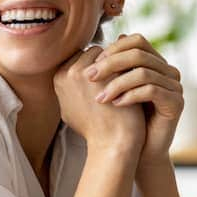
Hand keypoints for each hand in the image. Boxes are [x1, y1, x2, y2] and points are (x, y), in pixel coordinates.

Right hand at [53, 45, 145, 160]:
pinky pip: (123, 59)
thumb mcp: (70, 108)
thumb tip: (72, 72)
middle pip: (93, 52)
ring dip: (118, 63)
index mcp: (59, 78)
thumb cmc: (93, 129)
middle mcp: (70, 72)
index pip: (79, 57)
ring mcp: (89, 71)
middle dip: (107, 62)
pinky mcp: (110, 73)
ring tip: (128, 79)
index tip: (107, 80)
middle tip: (119, 77)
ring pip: (109, 53)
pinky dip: (130, 67)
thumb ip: (69, 87)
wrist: (111, 143)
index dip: (95, 67)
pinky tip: (137, 80)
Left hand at [87, 33, 183, 165]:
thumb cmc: (120, 118)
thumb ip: (106, 69)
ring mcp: (174, 86)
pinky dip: (130, 96)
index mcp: (153, 63)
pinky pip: (152, 91)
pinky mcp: (176, 103)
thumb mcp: (111, 89)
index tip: (92, 64)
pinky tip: (115, 105)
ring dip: (116, 84)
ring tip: (99, 98)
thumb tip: (92, 48)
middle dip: (110, 64)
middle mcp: (167, 70)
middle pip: (139, 53)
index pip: (136, 41)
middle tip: (89, 77)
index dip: (113, 49)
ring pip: (144, 72)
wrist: (137, 150)